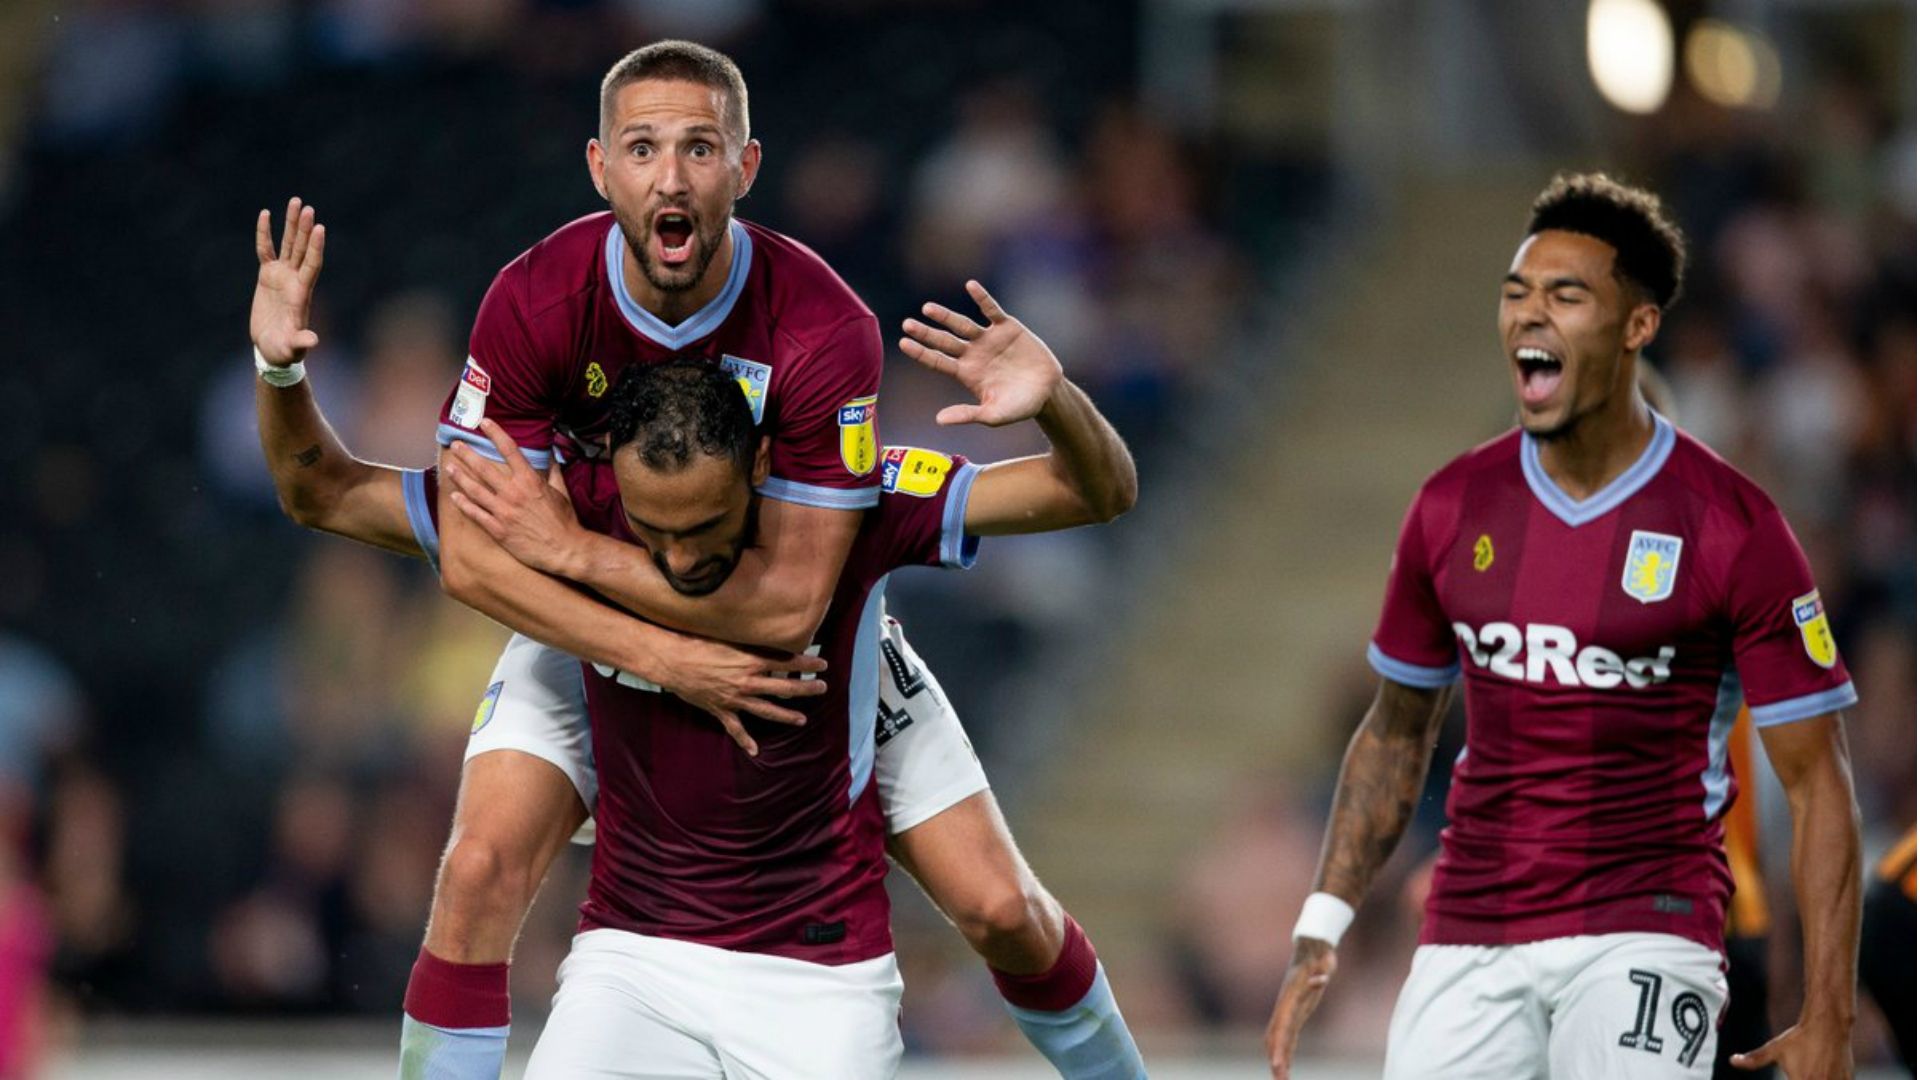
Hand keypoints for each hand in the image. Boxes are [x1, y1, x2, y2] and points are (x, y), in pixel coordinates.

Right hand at [251, 197, 325, 365]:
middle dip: (303, 228)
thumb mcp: (292, 347)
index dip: (315, 247)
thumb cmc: (284, 351)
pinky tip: (265, 214)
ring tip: (296, 202)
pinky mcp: (267, 276)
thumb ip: (302, 342)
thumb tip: (313, 340)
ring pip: (288, 245)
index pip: (312, 265)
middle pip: (302, 249)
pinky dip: (265, 234)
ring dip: (291, 224)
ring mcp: (282, 276)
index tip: (319, 228)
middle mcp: (295, 280)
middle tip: (306, 207)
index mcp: (302, 293)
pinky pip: (265, 250)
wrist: (272, 350)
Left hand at [445, 420, 586, 577]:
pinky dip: (463, 504)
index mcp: (530, 480)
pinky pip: (475, 514)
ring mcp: (503, 511)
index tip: (484, 422)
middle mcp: (513, 492)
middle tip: (456, 445)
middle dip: (467, 454)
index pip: (509, 450)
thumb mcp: (562, 492)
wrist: (565, 549)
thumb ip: (553, 472)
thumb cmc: (565, 521)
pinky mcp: (498, 530)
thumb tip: (551, 456)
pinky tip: (453, 497)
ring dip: (460, 477)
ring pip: (475, 490)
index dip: (495, 433)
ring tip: (449, 468)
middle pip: (484, 468)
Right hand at [652, 635, 828, 755]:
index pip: (787, 661)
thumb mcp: (728, 638)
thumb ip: (749, 643)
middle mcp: (747, 681)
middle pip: (784, 687)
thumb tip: (768, 639)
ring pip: (767, 709)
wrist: (672, 661)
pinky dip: (745, 740)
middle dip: (806, 688)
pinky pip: (736, 728)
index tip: (823, 663)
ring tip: (802, 719)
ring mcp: (735, 698)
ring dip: (786, 715)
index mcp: (751, 660)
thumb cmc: (697, 643)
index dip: (807, 662)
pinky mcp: (721, 710)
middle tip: (822, 688)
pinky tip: (755, 751)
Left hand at [899, 280, 1062, 426]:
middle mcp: (973, 353)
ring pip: (963, 324)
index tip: (904, 343)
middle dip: (926, 333)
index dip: (921, 352)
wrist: (1048, 393)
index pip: (937, 361)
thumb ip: (967, 415)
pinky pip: (992, 310)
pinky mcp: (1007, 328)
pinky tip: (970, 286)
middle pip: (944, 341)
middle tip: (907, 324)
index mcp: (966, 373)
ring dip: (945, 316)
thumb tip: (939, 420)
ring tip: (927, 308)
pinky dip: (982, 298)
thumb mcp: (993, 415)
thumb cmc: (1019, 407)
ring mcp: (988, 339)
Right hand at [1265, 937, 1337, 1078]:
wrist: (1313, 947)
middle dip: (1275, 1060)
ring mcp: (1288, 1011)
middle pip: (1274, 1039)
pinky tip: (1286, 1065)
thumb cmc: (1319, 956)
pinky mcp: (1296, 1013)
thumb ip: (1321, 972)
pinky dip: (1285, 1052)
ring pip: (1278, 1040)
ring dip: (1278, 1060)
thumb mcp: (1323, 963)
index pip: (1281, 1028)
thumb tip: (1321, 978)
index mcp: (1289, 999)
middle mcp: (1285, 1008)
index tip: (1278, 1066)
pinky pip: (1287, 1037)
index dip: (1278, 1048)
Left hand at [1730, 1017, 1853, 1077]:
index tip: (1794, 1076)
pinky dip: (1832, 1078)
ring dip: (1819, 1078)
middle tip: (1802, 1072)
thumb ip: (1754, 1059)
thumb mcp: (1775, 1049)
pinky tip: (1824, 1072)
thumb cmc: (1800, 1038)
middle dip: (1805, 1079)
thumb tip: (1732, 1060)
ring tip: (1812, 1071)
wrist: (1828, 1025)